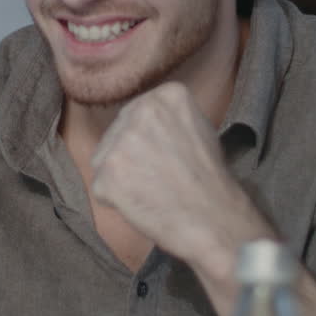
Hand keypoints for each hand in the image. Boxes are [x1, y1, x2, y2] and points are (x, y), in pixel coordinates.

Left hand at [90, 81, 272, 263]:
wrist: (214, 219)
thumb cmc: (209, 179)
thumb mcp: (199, 127)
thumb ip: (168, 116)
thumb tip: (143, 119)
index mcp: (166, 95)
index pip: (135, 114)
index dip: (144, 140)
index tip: (161, 156)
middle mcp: (141, 111)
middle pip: (116, 133)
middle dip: (129, 156)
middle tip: (155, 177)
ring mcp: (121, 142)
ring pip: (104, 159)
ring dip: (120, 177)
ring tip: (150, 190)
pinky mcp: (107, 173)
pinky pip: (101, 186)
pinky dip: (116, 200)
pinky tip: (142, 203)